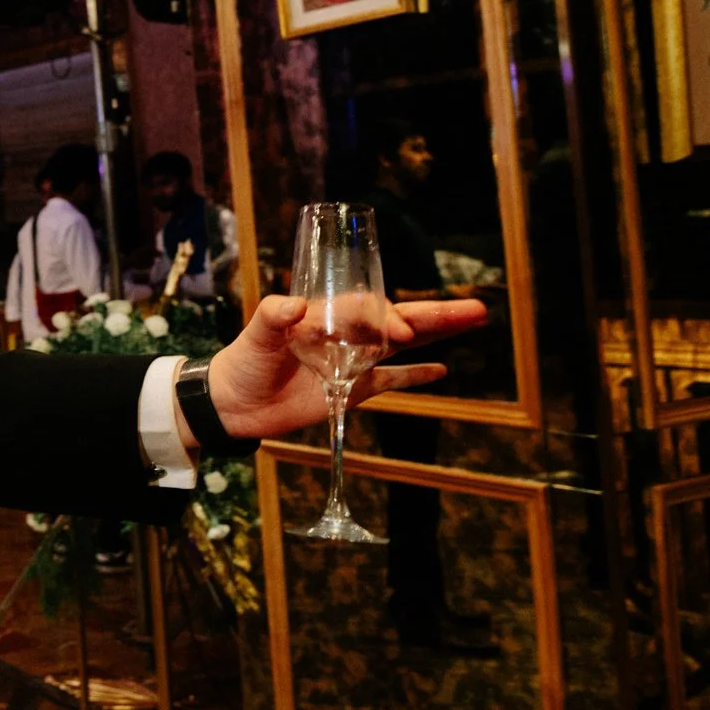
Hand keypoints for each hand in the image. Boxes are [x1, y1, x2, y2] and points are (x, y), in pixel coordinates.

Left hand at [204, 295, 488, 441]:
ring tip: (475, 320)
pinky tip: (442, 370)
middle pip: (398, 319)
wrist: (234, 404)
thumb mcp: (255, 335)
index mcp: (325, 315)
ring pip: (404, 345)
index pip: (368, 309)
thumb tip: (291, 305)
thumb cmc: (243, 361)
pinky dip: (415, 376)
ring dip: (437, 335)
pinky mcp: (354, 388)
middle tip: (474, 309)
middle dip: (435, 314)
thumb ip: (272, 317)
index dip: (388, 318)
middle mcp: (346, 334)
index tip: (402, 332)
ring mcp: (354, 361)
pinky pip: (391, 380)